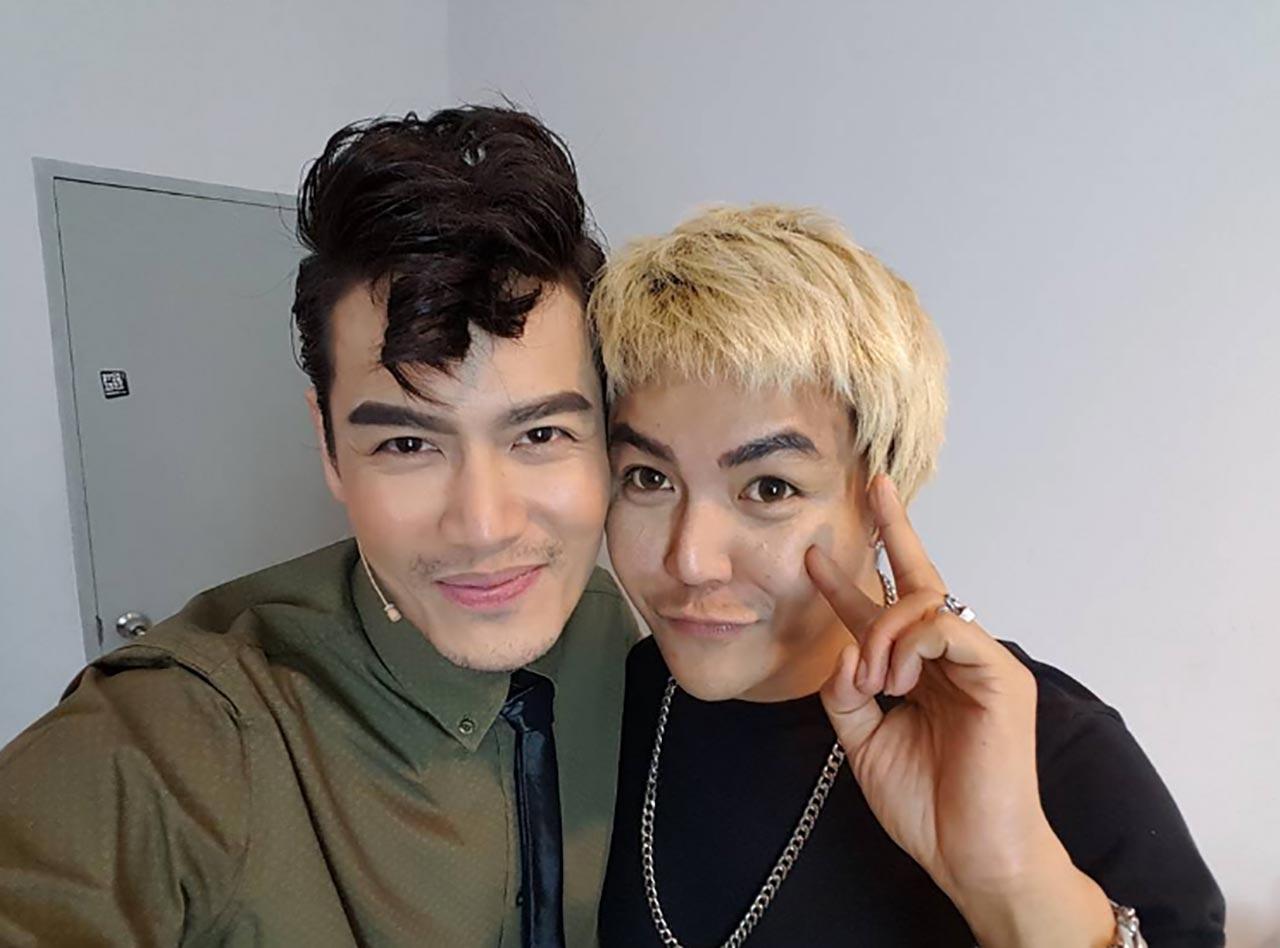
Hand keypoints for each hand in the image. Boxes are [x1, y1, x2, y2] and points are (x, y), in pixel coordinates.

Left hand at [805, 475, 1113, 946]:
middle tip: (872, 487)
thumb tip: (843, 648)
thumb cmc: (927, 806)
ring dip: (884, 630)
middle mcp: (952, 660)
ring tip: (874, 680)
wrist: (971, 857)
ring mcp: (981, 664)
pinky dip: (911, 644)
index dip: (848, 582)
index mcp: (921, 674)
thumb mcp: (863, 740)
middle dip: (895, 531)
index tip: (813, 552)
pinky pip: (950, 628)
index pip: (885, 613)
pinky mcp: (1002, 676)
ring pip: (927, 603)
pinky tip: (896, 678)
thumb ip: (847, 689)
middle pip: (921, 582)